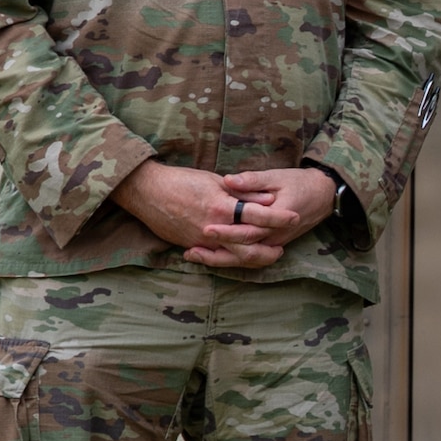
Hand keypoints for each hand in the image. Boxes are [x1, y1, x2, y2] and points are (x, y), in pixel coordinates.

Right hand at [109, 161, 302, 268]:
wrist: (147, 192)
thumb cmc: (181, 180)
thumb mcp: (214, 181)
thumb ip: (241, 193)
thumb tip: (267, 201)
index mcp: (221, 207)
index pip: (258, 215)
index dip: (278, 217)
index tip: (293, 217)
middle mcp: (213, 229)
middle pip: (248, 247)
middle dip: (268, 251)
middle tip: (282, 248)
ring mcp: (202, 241)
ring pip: (233, 258)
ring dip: (252, 259)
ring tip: (265, 255)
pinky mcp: (191, 246)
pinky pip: (215, 258)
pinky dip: (230, 260)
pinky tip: (241, 258)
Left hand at [187, 167, 336, 269]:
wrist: (323, 196)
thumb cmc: (300, 183)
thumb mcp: (277, 176)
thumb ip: (252, 180)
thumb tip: (228, 180)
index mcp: (276, 220)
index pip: (248, 232)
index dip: (226, 231)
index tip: (206, 228)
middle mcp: (275, 237)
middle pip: (243, 252)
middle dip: (216, 253)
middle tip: (191, 249)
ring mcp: (273, 244)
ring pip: (244, 259)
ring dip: (219, 259)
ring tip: (193, 255)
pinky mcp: (271, 245)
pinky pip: (248, 256)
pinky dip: (228, 257)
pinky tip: (208, 254)